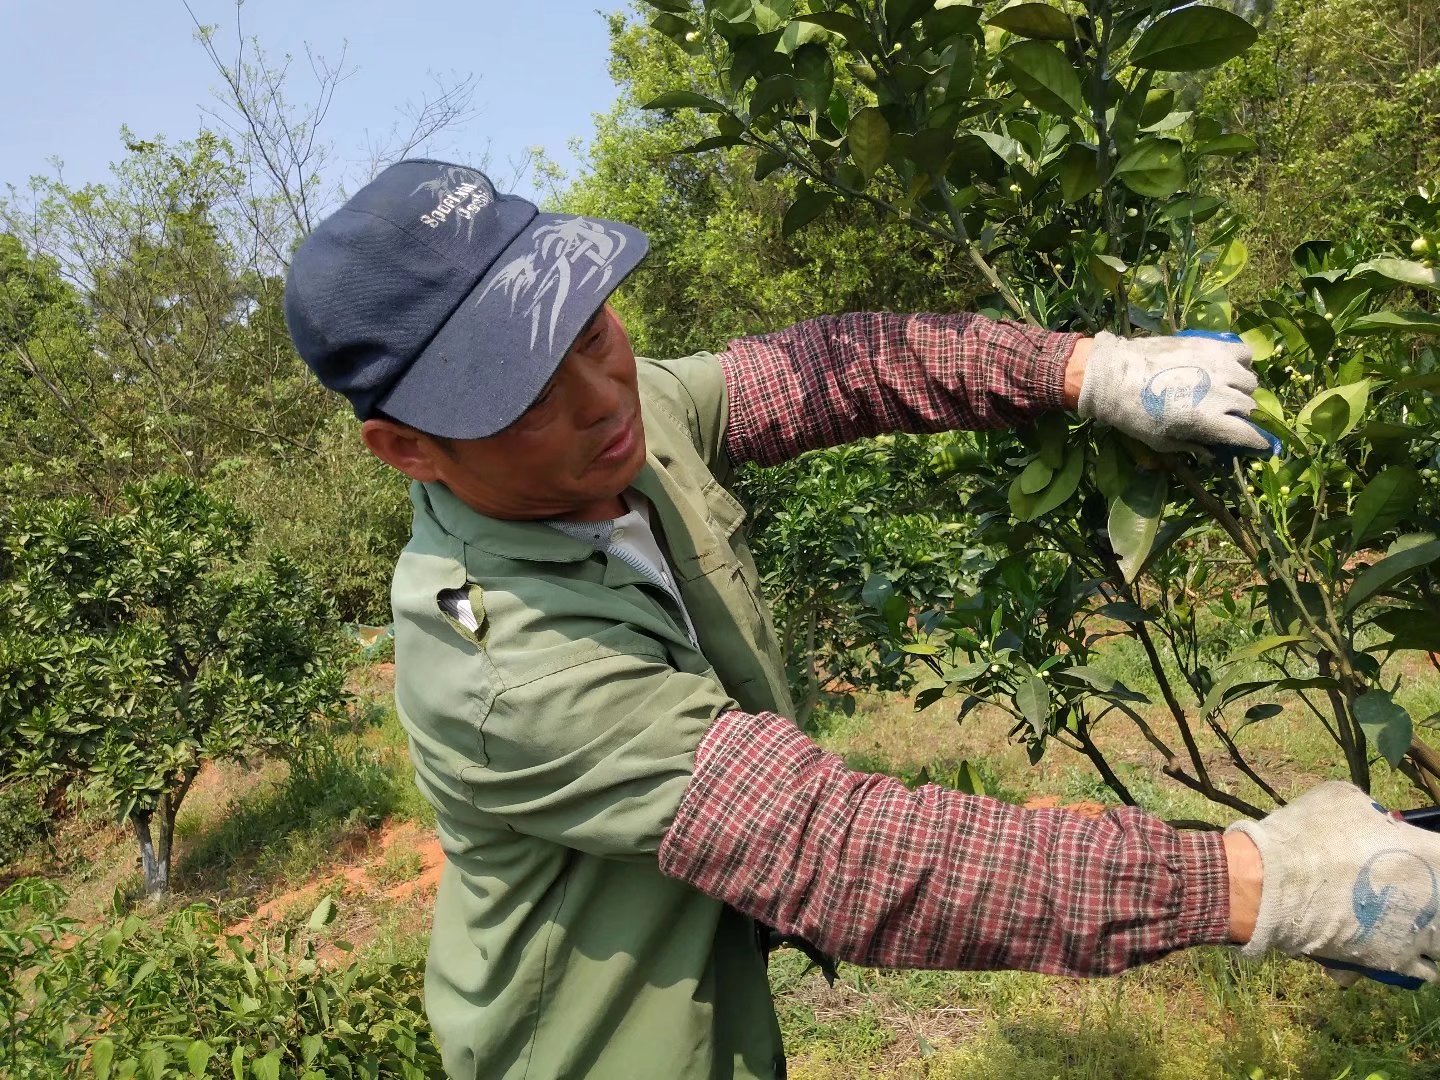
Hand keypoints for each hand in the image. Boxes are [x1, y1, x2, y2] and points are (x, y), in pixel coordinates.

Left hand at [1075, 331, 1272, 453]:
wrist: (1114, 374)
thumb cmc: (1134, 414)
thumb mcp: (1161, 441)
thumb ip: (1192, 446)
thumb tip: (1213, 453)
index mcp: (1210, 420)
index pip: (1250, 433)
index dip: (1256, 441)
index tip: (1257, 443)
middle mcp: (1222, 392)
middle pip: (1250, 407)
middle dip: (1243, 416)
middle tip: (1228, 417)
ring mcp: (1220, 366)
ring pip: (1250, 381)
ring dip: (1241, 390)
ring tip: (1224, 391)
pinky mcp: (1213, 345)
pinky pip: (1244, 354)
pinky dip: (1241, 362)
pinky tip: (1225, 368)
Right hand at [1227, 782, 1439, 984]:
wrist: (1273, 884)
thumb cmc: (1308, 835)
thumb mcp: (1343, 800)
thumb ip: (1373, 815)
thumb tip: (1378, 823)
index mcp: (1430, 852)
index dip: (1433, 854)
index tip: (1418, 854)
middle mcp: (1434, 896)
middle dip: (1431, 898)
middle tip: (1408, 890)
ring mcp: (1418, 932)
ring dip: (1429, 933)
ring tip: (1407, 924)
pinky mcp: (1396, 960)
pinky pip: (1423, 971)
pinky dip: (1413, 963)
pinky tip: (1394, 951)